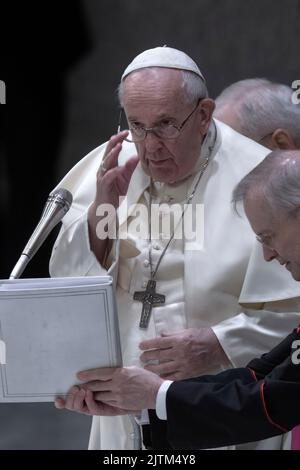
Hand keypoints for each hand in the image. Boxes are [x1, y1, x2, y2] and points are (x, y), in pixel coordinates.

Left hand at [55, 366, 163, 415]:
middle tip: (81, 384)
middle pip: (97, 385)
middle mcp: (117, 383)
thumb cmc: (146, 379)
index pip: (100, 373)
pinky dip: (102, 400)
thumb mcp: (132, 369)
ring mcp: (118, 395)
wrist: (155, 392)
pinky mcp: (120, 403)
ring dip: (93, 393)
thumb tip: (112, 372)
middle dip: (88, 385)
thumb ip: (121, 371)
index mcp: (120, 373)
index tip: (80, 375)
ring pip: (100, 395)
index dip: (88, 374)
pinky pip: (107, 402)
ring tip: (89, 392)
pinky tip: (99, 398)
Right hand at [88, 131, 138, 261]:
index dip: (118, 139)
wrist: (106, 207)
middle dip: (115, 142)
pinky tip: (119, 168)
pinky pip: (108, 177)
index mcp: (110, 165)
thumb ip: (130, 167)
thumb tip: (137, 157)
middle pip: (108, 152)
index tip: (126, 132)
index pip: (113, 148)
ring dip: (112, 154)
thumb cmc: (114, 191)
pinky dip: (114, 172)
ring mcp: (103, 177)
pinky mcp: (104, 186)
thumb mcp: (125, 178)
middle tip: (122, 135)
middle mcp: (105, 169)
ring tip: (118, 147)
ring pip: (106, 163)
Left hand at [140, 328, 229, 379]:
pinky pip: (173, 377)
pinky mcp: (188, 373)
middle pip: (158, 355)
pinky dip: (165, 377)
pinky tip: (158, 377)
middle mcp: (179, 352)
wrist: (218, 347)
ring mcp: (183, 364)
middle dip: (148, 356)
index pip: (158, 343)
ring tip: (146, 368)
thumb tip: (160, 335)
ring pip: (163, 367)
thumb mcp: (187, 330)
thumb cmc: (203, 336)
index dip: (148, 345)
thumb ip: (172, 334)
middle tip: (142, 357)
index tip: (141, 346)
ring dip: (153, 368)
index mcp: (178, 340)